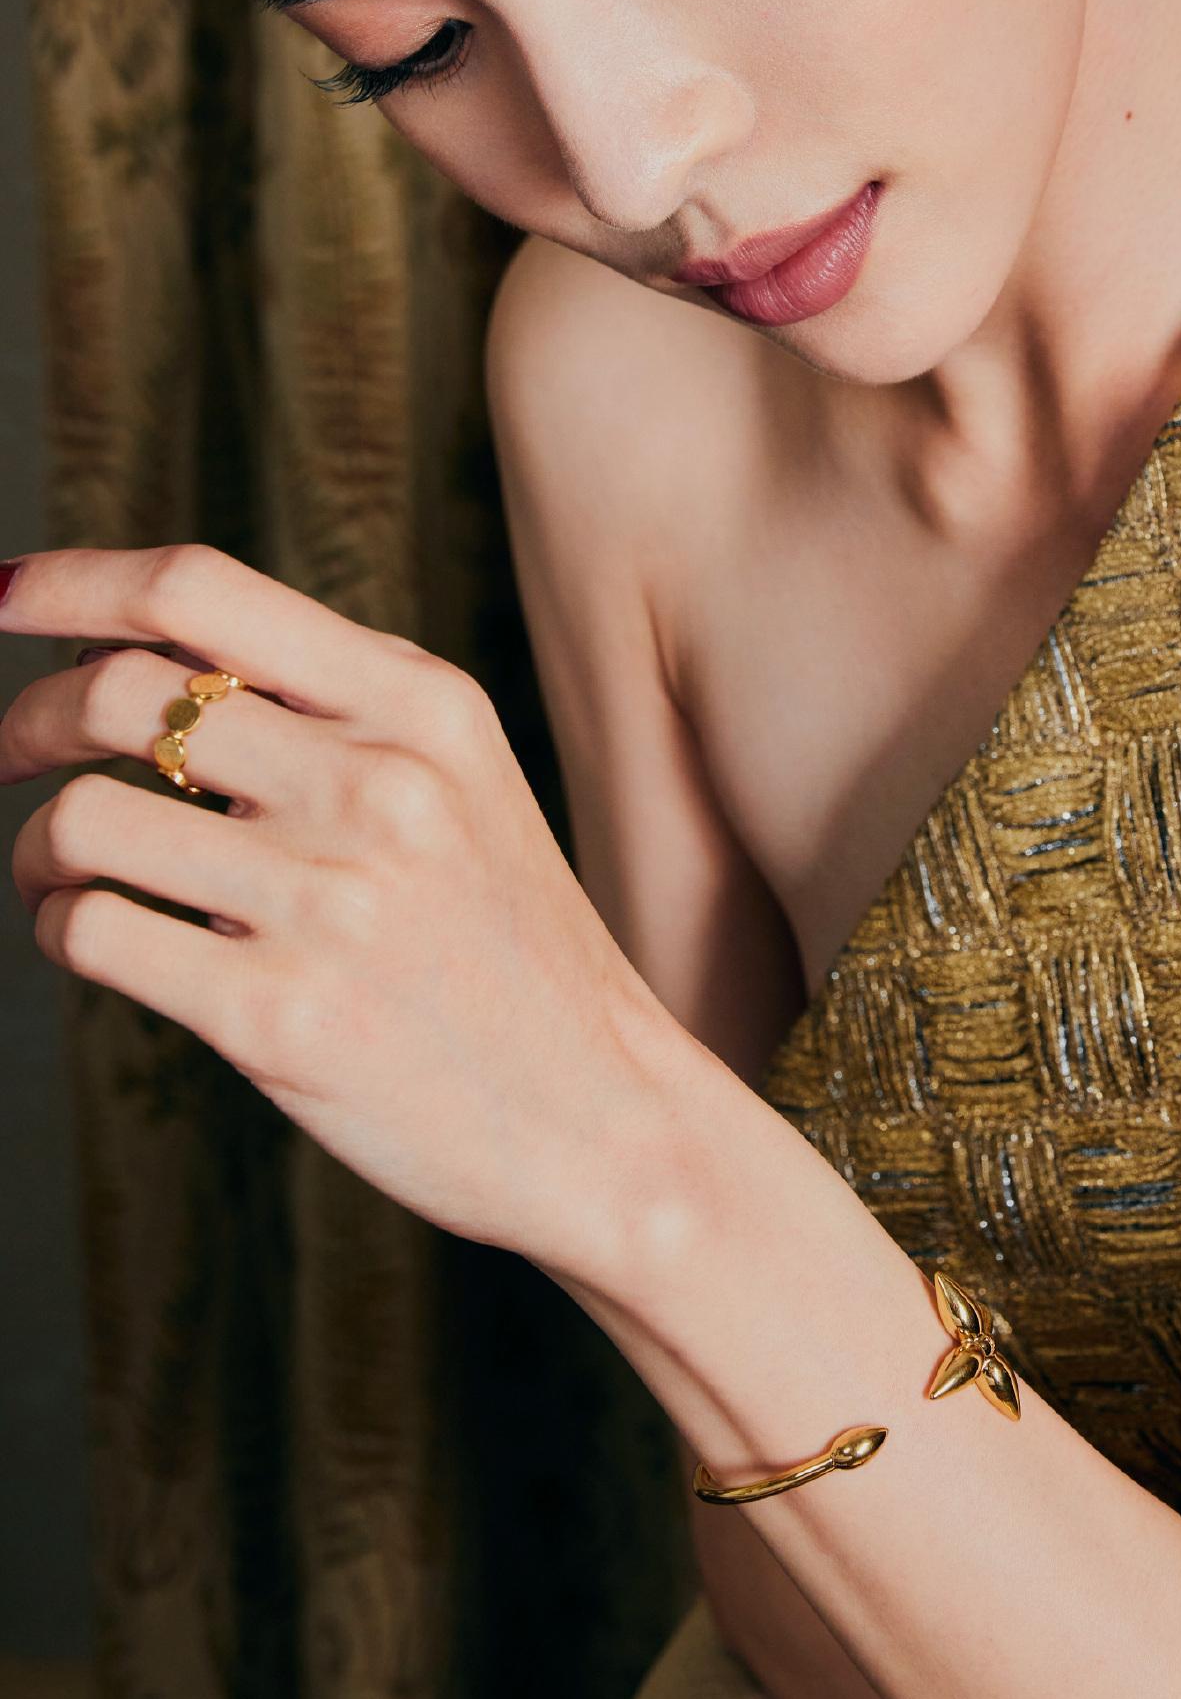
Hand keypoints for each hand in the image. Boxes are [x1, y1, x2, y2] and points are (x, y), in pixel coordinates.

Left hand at [1, 542, 684, 1281]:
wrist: (604, 1116)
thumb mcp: (462, 786)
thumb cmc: (510, 950)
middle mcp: (378, 785)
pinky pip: (94, 934)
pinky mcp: (277, 1015)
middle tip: (9, 753)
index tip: (3, 597)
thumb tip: (147, 652)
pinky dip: (62, 929)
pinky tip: (100, 935)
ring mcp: (329, 901)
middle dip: (27, 720)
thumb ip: (336, 711)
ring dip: (38, 844)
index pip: (200, 590)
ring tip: (60, 871)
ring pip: (85, 820)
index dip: (73, 582)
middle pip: (118, 693)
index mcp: (422, 708)